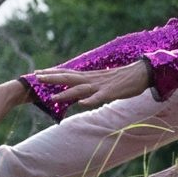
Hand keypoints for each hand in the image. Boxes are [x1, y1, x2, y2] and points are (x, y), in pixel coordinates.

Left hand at [30, 62, 150, 111]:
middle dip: (52, 78)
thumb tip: (80, 95)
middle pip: (69, 78)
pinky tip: (82, 104)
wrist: (141, 73)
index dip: (52, 73)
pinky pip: (99, 97)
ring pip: (80, 89)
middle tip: (36, 77)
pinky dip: (90, 100)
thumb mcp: (103, 83)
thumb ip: (91, 87)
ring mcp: (100, 86)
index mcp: (89, 77)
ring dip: (66, 93)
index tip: (37, 72)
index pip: (67, 73)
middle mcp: (92, 80)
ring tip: (52, 97)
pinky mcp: (111, 93)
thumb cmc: (122, 80)